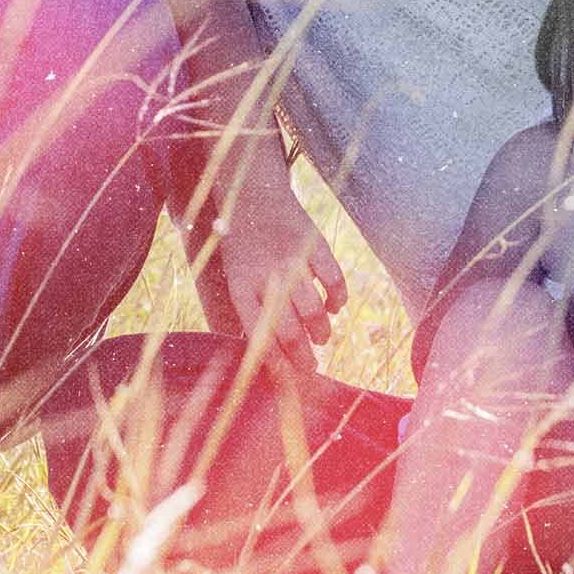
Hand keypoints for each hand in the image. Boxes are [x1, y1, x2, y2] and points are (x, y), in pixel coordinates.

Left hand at [213, 183, 346, 371]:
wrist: (253, 194)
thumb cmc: (244, 246)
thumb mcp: (236, 276)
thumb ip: (251, 309)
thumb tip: (269, 353)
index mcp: (241, 287)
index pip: (259, 335)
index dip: (276, 362)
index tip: (289, 379)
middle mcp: (266, 276)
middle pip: (288, 329)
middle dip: (303, 357)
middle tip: (311, 369)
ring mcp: (292, 260)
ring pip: (313, 310)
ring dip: (320, 332)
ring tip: (321, 339)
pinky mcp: (314, 245)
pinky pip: (334, 280)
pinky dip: (338, 299)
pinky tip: (334, 307)